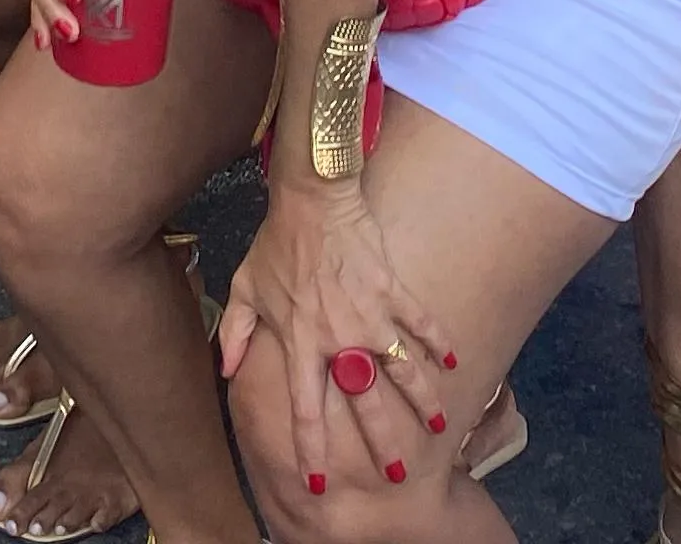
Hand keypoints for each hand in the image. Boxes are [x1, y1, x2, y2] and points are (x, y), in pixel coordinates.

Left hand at [220, 176, 460, 501]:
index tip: (319, 485)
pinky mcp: (393, 290)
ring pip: (405, 371)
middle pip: (367, 404)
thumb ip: (235, 332)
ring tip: (438, 430)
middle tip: (397, 476)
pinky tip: (455, 364)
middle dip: (383, 444)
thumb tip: (225, 369)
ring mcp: (372, 316)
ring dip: (423, 403)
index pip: (307, 411)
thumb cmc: (276, 242)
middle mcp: (341, 338)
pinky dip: (440, 343)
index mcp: (302, 343)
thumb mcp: (244, 287)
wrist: (312, 197)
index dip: (312, 451)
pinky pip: (422, 323)